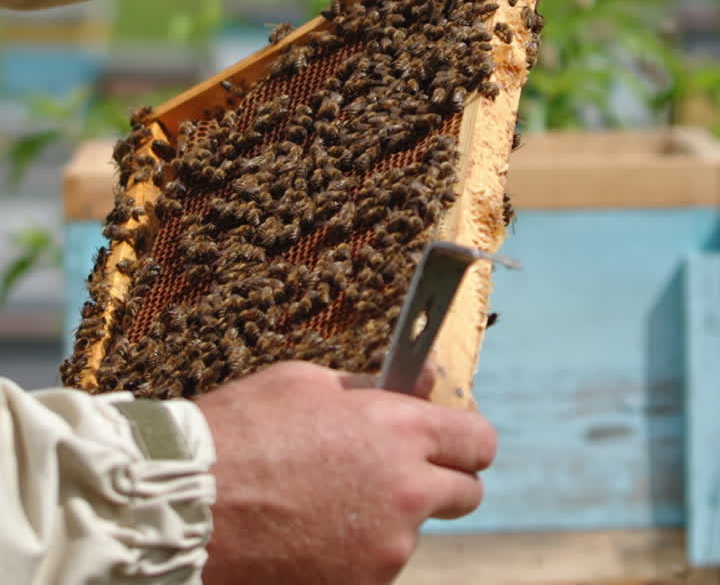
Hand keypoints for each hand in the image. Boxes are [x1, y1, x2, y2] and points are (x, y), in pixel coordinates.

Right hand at [198, 361, 495, 584]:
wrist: (189, 503)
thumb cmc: (243, 428)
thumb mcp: (309, 384)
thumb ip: (371, 390)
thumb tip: (416, 386)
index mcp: (401, 431)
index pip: (478, 440)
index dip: (466, 438)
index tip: (451, 440)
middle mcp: (407, 493)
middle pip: (467, 494)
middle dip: (441, 481)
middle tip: (397, 473)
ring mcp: (386, 550)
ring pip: (412, 532)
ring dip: (388, 518)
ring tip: (326, 501)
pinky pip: (375, 567)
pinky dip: (354, 553)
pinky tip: (309, 533)